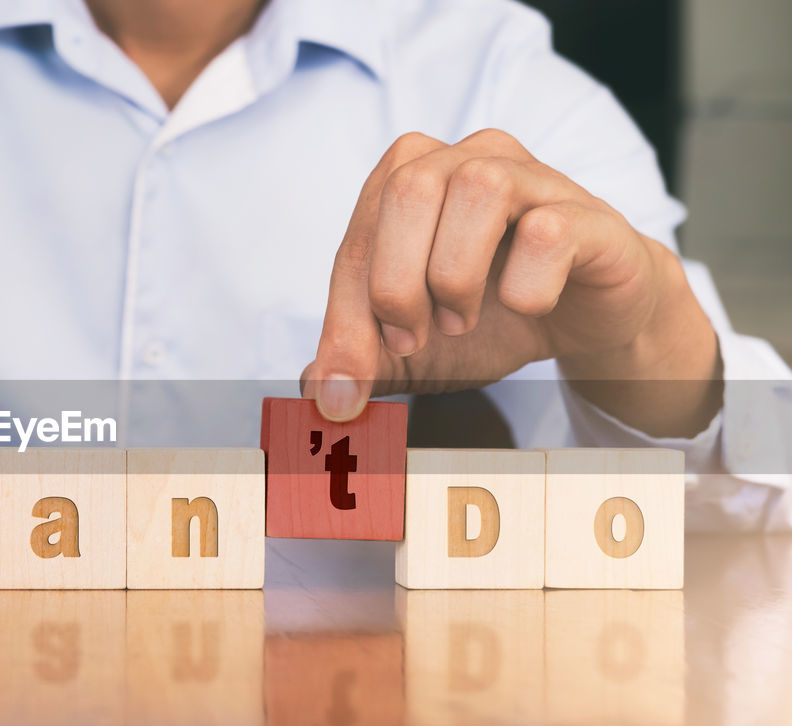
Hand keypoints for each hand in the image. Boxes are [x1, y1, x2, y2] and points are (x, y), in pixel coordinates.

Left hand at [303, 129, 721, 436]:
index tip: (348, 381)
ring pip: (477, 188)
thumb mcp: (414, 346)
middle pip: (407, 189)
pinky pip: (549, 230)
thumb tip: (317, 390)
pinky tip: (525, 306)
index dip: (346, 316)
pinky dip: (527, 284)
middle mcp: (468, 158)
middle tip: (412, 338)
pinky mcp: (587, 215)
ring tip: (459, 320)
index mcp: (410, 180)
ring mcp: (532, 177)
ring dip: (456, 275)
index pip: (356, 240)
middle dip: (396, 282)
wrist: (586, 320)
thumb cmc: (491, 316)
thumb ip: (363, 359)